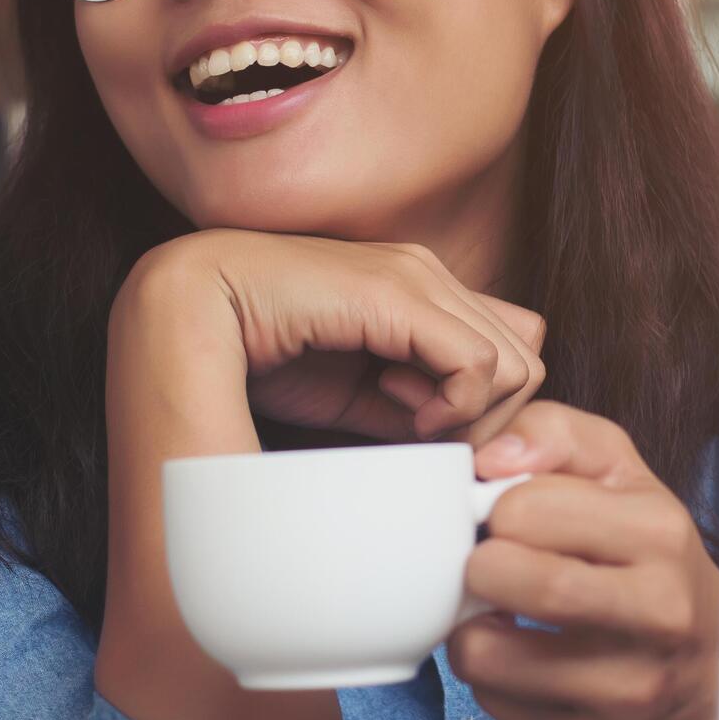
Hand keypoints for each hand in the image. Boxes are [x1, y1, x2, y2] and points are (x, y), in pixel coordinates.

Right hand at [122, 231, 545, 445]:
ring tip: (402, 416)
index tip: (429, 434)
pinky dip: (454, 407)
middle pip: (526, 362)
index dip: (488, 410)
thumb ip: (414, 408)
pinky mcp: (399, 292)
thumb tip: (466, 445)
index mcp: (423, 293)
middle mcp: (430, 275)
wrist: (191, 312)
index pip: (515, 350)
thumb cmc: (263, 356)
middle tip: (419, 431)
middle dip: (487, 419)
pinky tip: (402, 413)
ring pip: (518, 366)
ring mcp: (418, 276)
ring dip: (470, 414)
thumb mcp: (359, 397)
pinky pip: (479, 364)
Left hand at [450, 402, 718, 719]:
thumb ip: (553, 433)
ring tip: (495, 612)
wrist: (707, 655)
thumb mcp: (617, 470)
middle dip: (476, 570)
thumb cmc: (644, 551)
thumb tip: (488, 459)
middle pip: (520, 584)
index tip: (501, 518)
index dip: (495, 508)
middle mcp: (657, 613)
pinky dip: (491, 679)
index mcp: (658, 533)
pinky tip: (521, 655)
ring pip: (491, 660)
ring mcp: (631, 687)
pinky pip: (498, 709)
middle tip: (484, 565)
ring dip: (469, 630)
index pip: (527, 509)